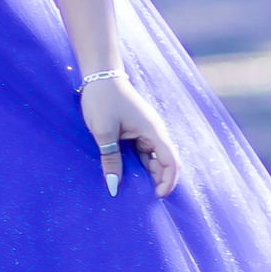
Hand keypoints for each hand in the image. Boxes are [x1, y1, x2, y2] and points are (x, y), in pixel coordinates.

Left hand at [79, 74, 179, 198]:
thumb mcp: (104, 132)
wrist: (99, 74)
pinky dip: (139, 164)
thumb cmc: (103, 100)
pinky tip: (127, 173)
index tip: (156, 196)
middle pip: (165, 161)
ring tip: (134, 189)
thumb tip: (114, 187)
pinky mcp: (137, 129)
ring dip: (148, 173)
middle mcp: (154, 131)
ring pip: (153, 157)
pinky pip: (143, 151)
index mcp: (153, 131)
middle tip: (141, 197)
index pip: (171, 161)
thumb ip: (111, 160)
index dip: (168, 181)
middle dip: (158, 180)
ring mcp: (146, 130)